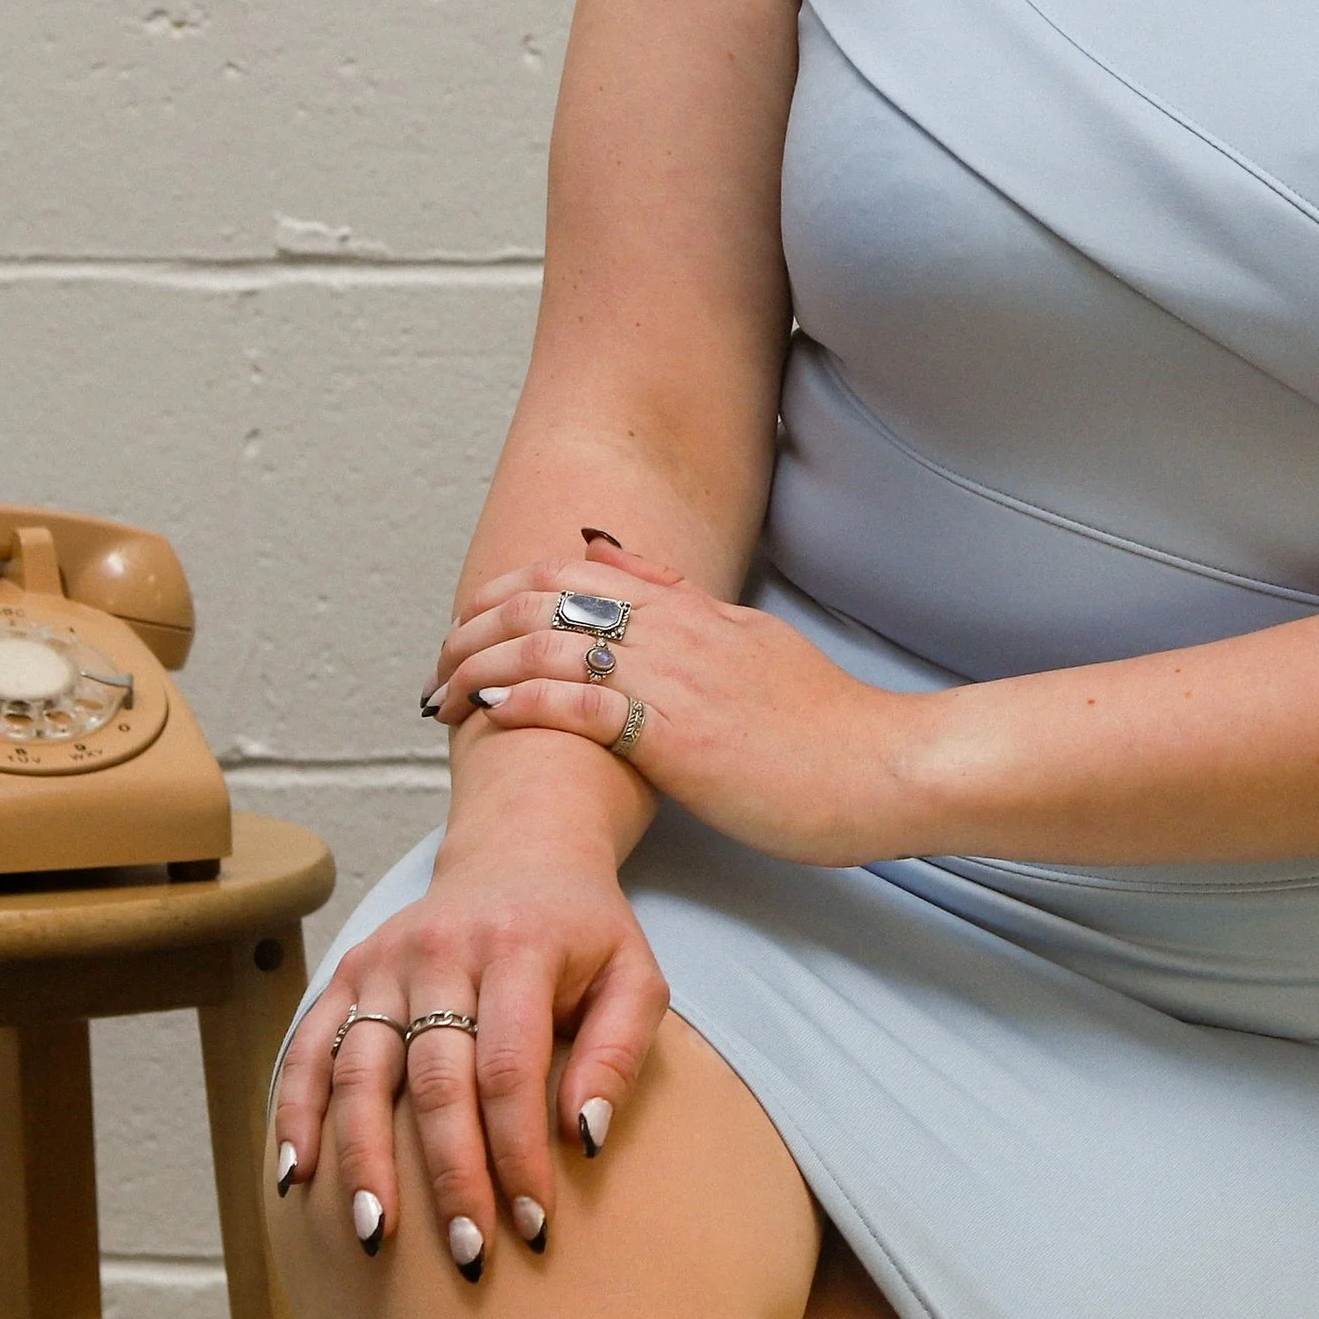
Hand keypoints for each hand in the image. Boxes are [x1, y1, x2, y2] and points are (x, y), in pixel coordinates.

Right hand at [270, 825, 666, 1279]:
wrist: (521, 847)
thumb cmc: (584, 930)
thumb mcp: (633, 974)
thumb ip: (619, 1052)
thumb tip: (584, 1138)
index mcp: (520, 945)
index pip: (510, 1067)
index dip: (518, 1152)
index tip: (533, 1224)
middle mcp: (444, 947)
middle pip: (436, 1077)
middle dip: (450, 1174)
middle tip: (467, 1253)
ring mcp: (388, 958)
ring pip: (361, 1068)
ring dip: (364, 1158)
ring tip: (376, 1236)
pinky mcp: (351, 970)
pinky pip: (312, 1046)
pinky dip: (297, 1112)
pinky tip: (297, 1177)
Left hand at [426, 539, 930, 865]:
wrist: (879, 766)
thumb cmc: (822, 721)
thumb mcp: (748, 636)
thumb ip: (677, 596)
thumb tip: (607, 552)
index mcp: (690, 608)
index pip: (574, 572)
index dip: (506, 590)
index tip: (469, 622)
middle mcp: (675, 631)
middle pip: (548, 600)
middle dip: (477, 628)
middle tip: (439, 666)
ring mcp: (676, 680)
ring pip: (554, 645)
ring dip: (486, 666)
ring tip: (446, 693)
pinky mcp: (679, 737)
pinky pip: (588, 705)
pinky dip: (533, 702)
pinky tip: (497, 713)